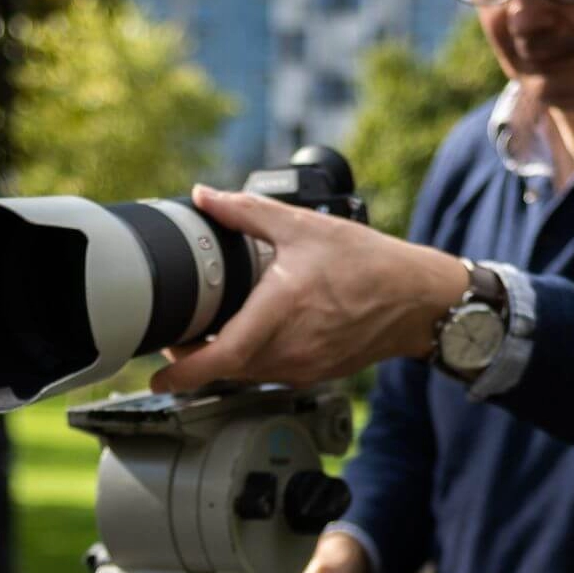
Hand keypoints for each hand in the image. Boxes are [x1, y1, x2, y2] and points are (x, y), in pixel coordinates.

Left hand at [151, 184, 468, 393]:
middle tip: (177, 338)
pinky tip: (253, 336)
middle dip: (195, 359)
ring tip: (210, 334)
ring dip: (224, 360)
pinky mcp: (315, 373)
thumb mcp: (303, 226)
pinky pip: (270, 373)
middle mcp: (290, 348)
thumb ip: (247, 212)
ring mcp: (303, 366)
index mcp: (280, 312)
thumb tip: (206, 196)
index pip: (220, 358)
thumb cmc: (368, 263)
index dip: (182, 373)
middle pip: (224, 369)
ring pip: (246, 374)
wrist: (416, 298)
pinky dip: (252, 360)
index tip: (157, 376)